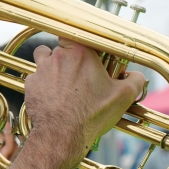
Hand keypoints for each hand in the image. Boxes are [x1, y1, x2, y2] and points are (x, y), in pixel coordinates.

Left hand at [25, 38, 145, 159]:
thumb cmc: (92, 115)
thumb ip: (135, 80)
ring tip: (63, 82)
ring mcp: (41, 71)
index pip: (75, 33)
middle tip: (79, 74)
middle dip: (68, 58)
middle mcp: (58, 57)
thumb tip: (137, 76)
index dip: (78, 42)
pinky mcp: (31, 86)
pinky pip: (35, 79)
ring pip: (43, 59)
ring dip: (52, 67)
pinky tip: (53, 97)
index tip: (85, 52)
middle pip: (60, 47)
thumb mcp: (123, 97)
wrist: (63, 135)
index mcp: (81, 53)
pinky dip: (43, 85)